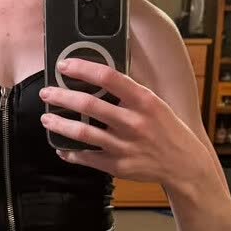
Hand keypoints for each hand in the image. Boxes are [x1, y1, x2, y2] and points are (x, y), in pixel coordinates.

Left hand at [39, 58, 203, 184]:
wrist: (183, 164)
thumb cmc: (166, 129)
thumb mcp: (154, 104)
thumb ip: (129, 92)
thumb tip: (97, 76)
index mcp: (144, 101)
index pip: (109, 77)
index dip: (83, 68)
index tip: (64, 65)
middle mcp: (133, 122)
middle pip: (89, 105)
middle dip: (62, 96)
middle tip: (47, 93)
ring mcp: (124, 146)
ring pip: (82, 133)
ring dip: (60, 124)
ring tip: (47, 118)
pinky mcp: (118, 166)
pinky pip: (87, 158)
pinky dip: (71, 153)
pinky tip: (61, 148)